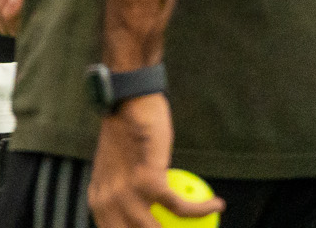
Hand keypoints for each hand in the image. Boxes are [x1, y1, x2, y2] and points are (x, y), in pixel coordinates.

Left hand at [88, 94, 221, 227]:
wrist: (127, 100)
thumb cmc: (124, 131)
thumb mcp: (114, 168)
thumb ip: (121, 192)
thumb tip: (142, 214)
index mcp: (98, 201)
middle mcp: (108, 202)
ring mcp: (127, 193)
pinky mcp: (149, 181)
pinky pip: (181, 207)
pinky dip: (202, 207)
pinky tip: (217, 204)